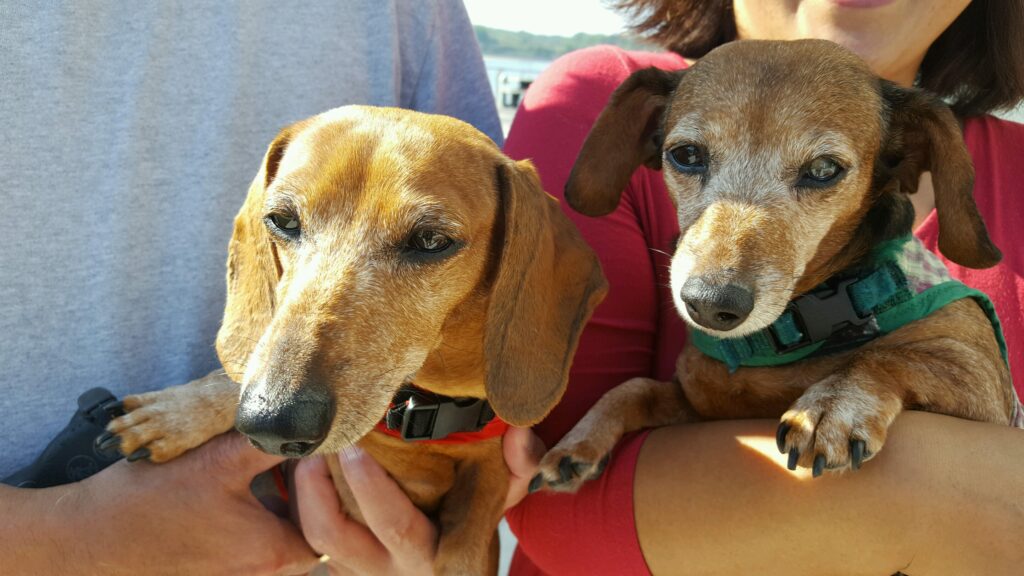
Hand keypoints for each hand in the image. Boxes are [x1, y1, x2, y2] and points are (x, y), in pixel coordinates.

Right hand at [48, 432, 318, 575]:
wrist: (84, 538)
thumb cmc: (149, 502)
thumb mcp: (222, 459)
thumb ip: (275, 440)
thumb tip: (311, 420)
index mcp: (273, 552)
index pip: (328, 518)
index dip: (327, 481)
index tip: (317, 448)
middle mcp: (259, 573)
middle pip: (305, 526)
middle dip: (303, 488)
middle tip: (293, 450)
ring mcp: (234, 575)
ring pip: (276, 531)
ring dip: (276, 498)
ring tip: (261, 461)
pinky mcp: (213, 570)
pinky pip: (249, 541)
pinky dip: (252, 512)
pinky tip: (232, 482)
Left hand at [291, 426, 545, 574]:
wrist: (458, 569)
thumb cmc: (479, 521)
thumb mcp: (503, 497)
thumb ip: (517, 468)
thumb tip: (517, 435)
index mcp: (437, 555)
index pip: (398, 526)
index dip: (372, 488)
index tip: (357, 448)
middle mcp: (394, 570)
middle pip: (336, 535)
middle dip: (318, 487)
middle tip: (320, 442)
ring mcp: (362, 572)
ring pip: (315, 540)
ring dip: (303, 493)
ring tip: (305, 450)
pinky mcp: (343, 567)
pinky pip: (309, 540)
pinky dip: (301, 502)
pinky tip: (303, 466)